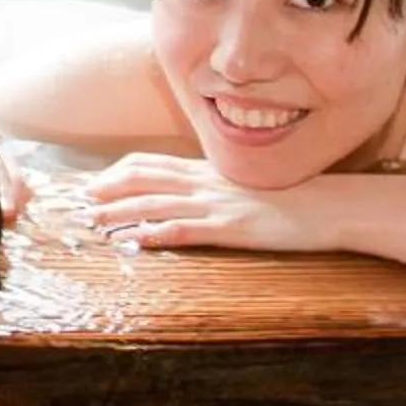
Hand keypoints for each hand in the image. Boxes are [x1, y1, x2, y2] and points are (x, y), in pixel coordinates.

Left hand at [84, 152, 331, 252]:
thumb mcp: (241, 187)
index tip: (91, 183)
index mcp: (205, 172)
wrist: (326, 206)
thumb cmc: (286, 198)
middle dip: (107, 190)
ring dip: (120, 213)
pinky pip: (185, 229)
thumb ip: (210, 187)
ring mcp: (216, 204)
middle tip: (79, 203)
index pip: (149, 165)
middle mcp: (204, 183)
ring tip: (93, 224)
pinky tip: (135, 241)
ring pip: (155, 203)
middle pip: (143, 180)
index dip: (116, 173)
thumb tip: (182, 194)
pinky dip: (155, 233)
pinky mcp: (231, 228)